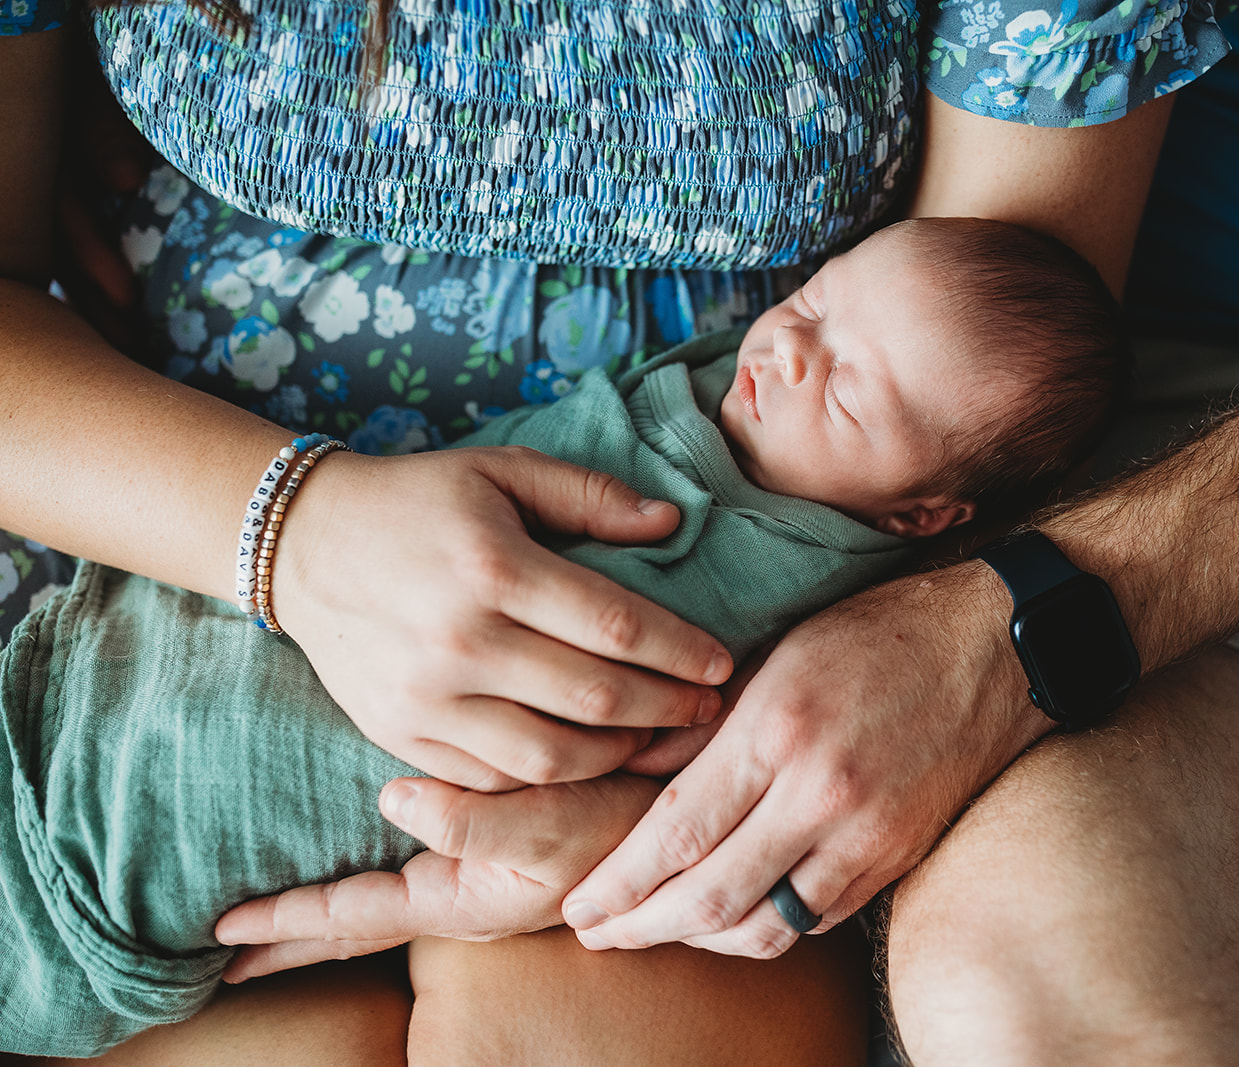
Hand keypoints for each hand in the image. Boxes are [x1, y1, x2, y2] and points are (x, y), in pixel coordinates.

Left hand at [215, 773, 660, 979]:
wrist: (689, 817)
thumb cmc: (623, 825)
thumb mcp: (551, 827)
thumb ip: (471, 820)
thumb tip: (389, 801)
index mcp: (460, 900)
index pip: (352, 918)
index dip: (285, 919)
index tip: (218, 929)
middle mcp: (460, 894)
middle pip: (355, 923)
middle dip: (293, 933)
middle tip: (225, 946)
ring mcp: (479, 873)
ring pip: (382, 897)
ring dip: (328, 910)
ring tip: (279, 911)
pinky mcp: (498, 844)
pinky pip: (413, 863)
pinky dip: (373, 868)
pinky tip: (369, 851)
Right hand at [272, 446, 732, 789]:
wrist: (304, 545)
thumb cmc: (419, 501)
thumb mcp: (502, 472)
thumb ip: (590, 496)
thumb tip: (671, 524)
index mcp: (494, 569)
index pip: (616, 626)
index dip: (681, 651)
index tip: (722, 663)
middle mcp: (460, 642)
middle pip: (594, 698)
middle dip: (668, 708)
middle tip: (708, 709)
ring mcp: (426, 700)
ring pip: (550, 756)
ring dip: (619, 754)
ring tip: (657, 737)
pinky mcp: (402, 737)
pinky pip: (496, 779)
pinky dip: (552, 778)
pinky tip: (588, 757)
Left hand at [553, 561, 1056, 957]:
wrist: (993, 649)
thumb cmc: (878, 634)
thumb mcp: (776, 651)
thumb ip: (702, 720)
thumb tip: (630, 767)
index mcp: (778, 729)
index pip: (677, 832)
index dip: (618, 882)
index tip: (578, 904)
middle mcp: (821, 793)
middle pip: (710, 898)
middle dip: (640, 927)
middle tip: (595, 934)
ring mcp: (865, 835)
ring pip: (764, 929)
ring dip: (698, 942)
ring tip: (654, 931)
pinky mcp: (895, 859)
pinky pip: (813, 920)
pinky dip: (761, 931)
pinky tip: (729, 919)